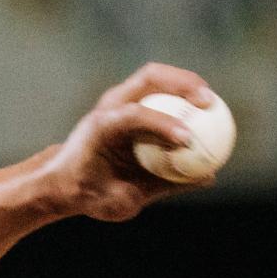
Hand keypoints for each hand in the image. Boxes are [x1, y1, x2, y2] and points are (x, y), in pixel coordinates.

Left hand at [42, 63, 218, 221]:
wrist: (64, 181)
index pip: (135, 115)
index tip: (188, 139)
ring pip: (157, 77)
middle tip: (209, 102)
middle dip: (183, 84)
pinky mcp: (129, 102)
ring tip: (211, 100)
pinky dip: (182, 94)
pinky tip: (205, 110)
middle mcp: (110, 106)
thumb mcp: (122, 200)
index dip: (164, 124)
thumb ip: (163, 186)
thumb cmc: (90, 193)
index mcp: (101, 128)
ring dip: (186, 82)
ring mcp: (118, 99)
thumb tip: (207, 177)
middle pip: (150, 78)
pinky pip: (160, 91)